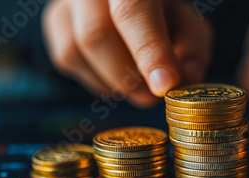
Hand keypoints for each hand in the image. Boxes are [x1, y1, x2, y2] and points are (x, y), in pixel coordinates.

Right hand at [43, 0, 212, 106]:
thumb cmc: (163, 13)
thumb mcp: (188, 24)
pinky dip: (95, 78)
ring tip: (137, 85)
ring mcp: (68, 0)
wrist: (125, 1)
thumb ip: (192, 50)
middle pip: (96, 34)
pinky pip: (66, 59)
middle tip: (151, 96)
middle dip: (126, 76)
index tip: (163, 85)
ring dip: (110, 81)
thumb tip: (187, 79)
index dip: (149, 51)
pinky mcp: (55, 19)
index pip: (133, 9)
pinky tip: (116, 75)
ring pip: (76, 50)